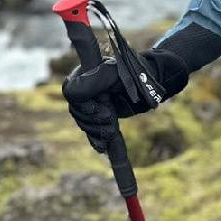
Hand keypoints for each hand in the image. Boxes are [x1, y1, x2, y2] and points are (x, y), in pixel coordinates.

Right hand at [61, 47, 188, 152]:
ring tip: (112, 131)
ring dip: (97, 130)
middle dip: (93, 121)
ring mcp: (90, 102)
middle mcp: (84, 87)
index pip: (71, 92)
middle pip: (76, 110)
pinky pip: (91, 131)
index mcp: (84, 72)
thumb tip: (72, 92)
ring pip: (83, 122)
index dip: (85, 106)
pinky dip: (96, 140)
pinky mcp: (98, 116)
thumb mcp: (114, 74)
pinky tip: (102, 147)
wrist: (149, 87)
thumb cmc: (133, 75)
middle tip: (111, 122)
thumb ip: (94, 79)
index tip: (104, 112)